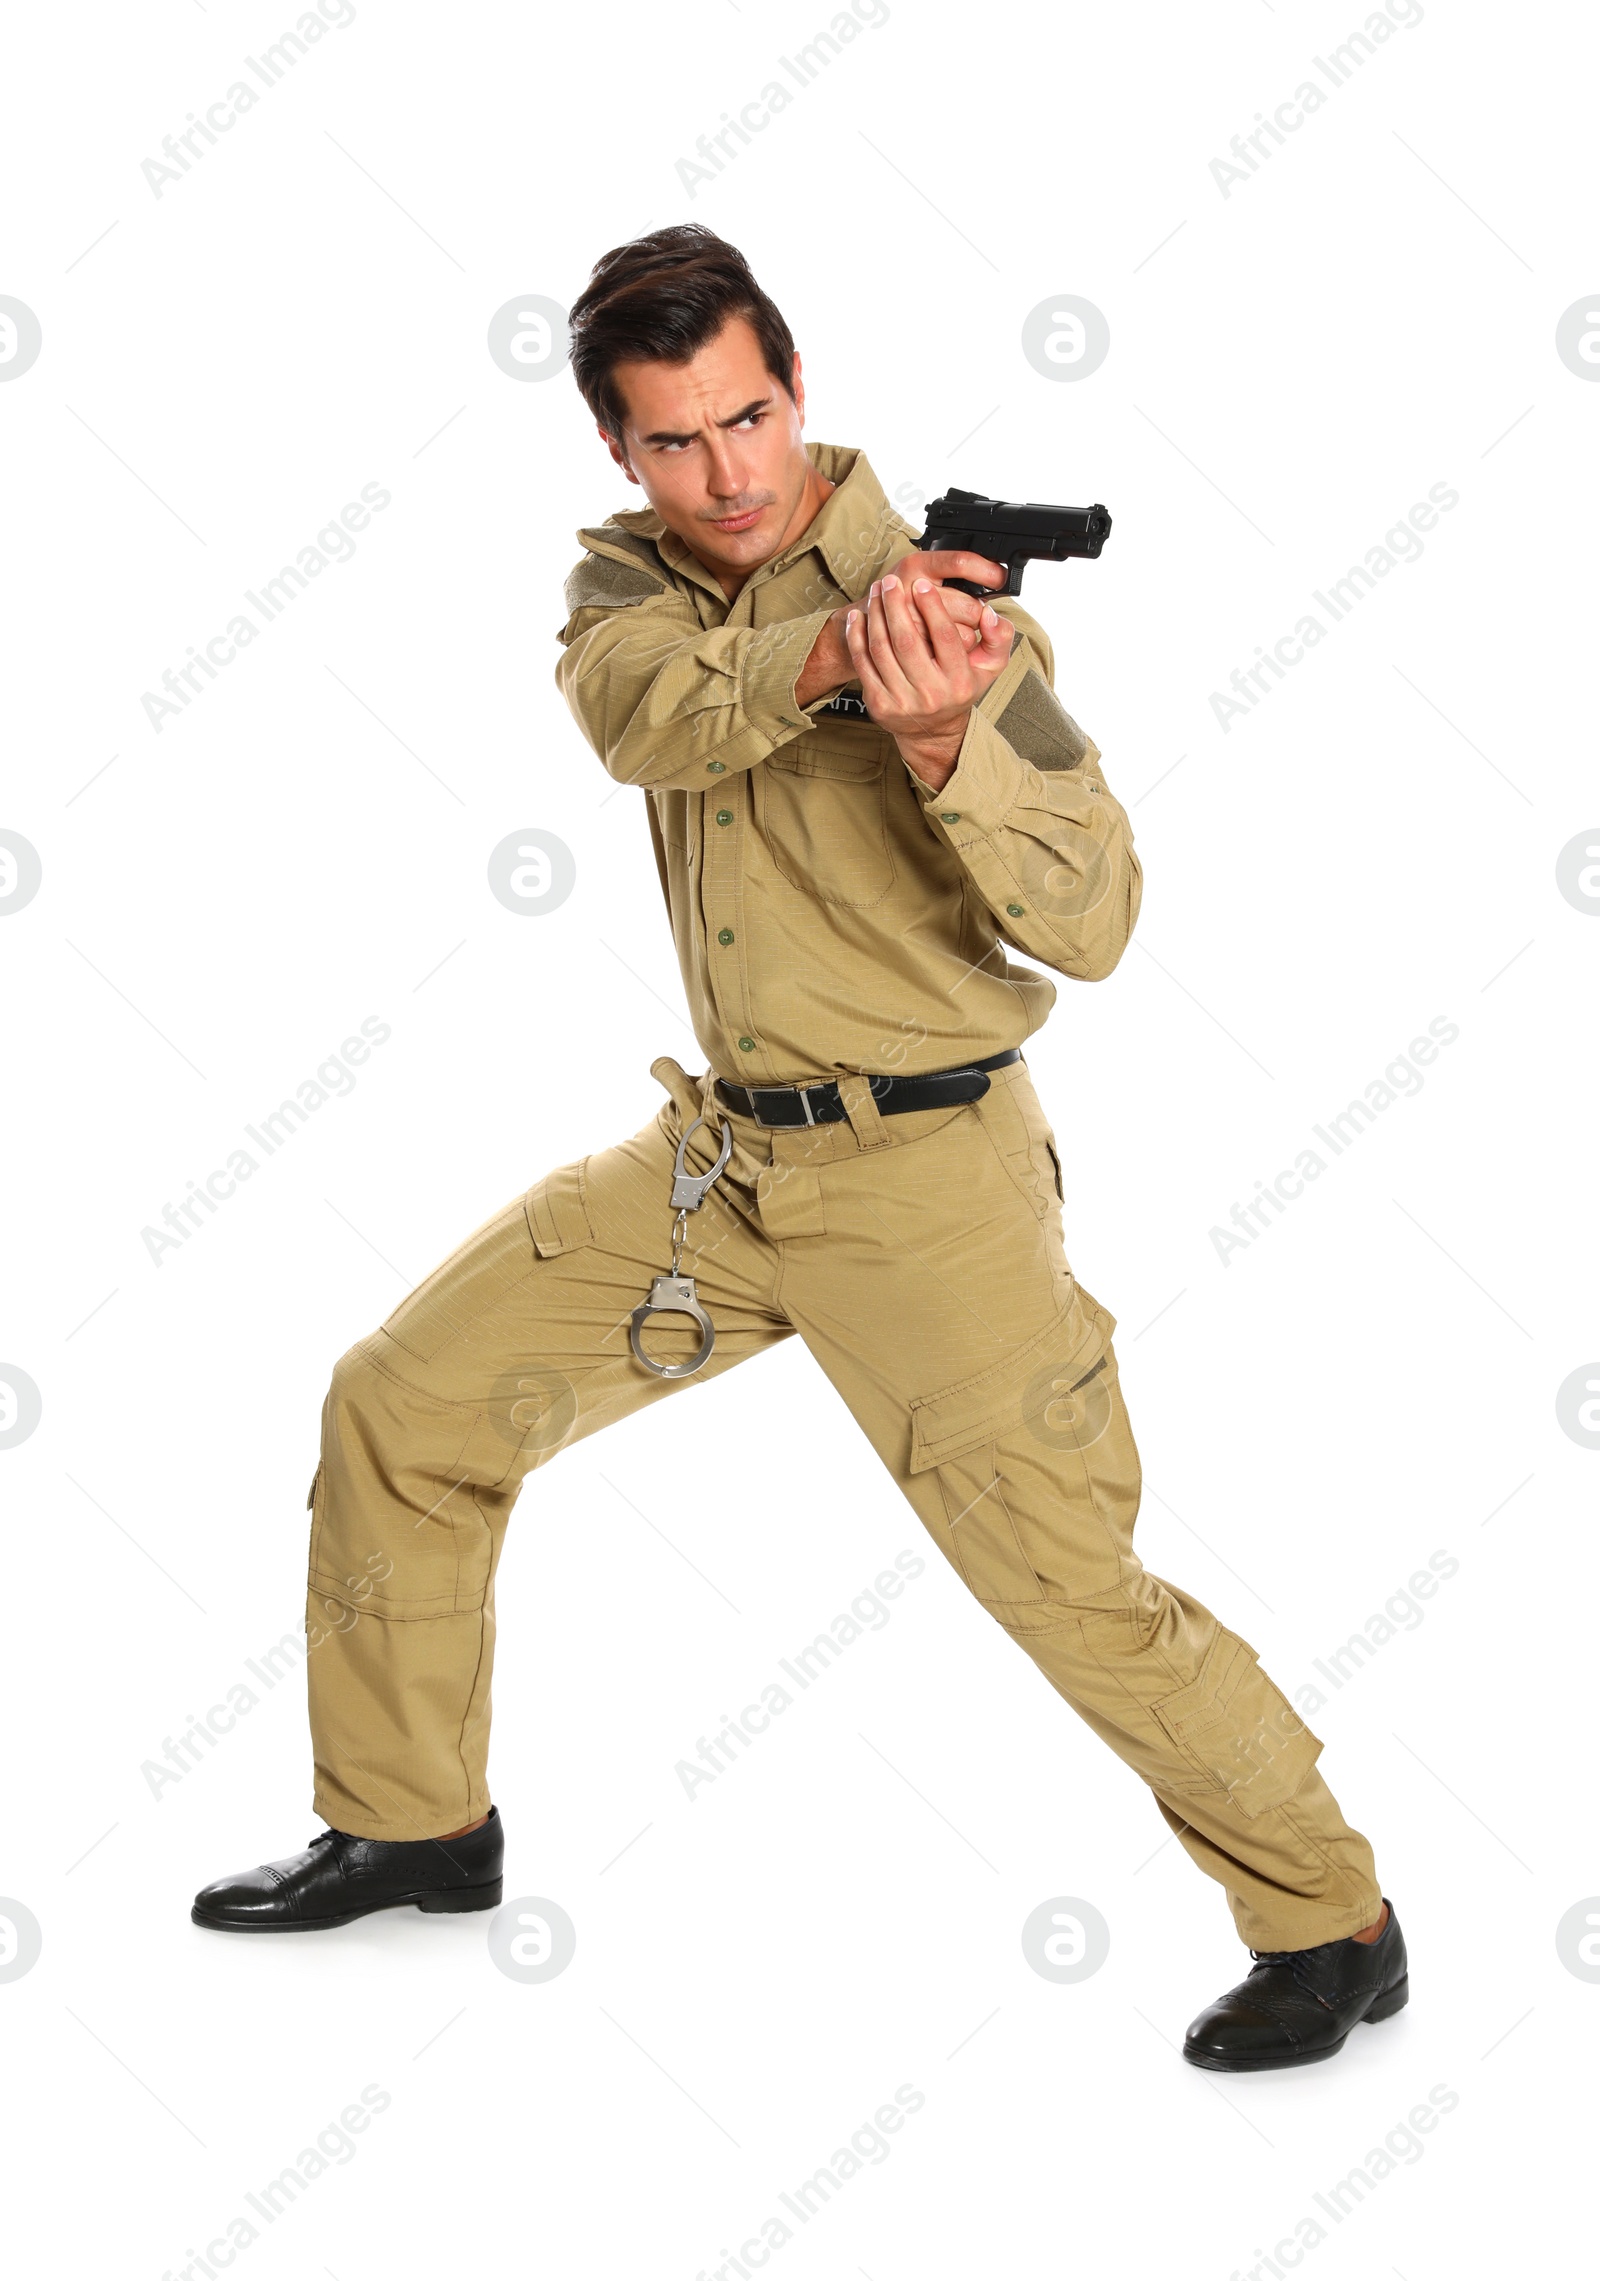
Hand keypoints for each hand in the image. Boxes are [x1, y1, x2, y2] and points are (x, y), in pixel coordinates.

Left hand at [795, 553, 1002, 709]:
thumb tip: (989, 613)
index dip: (933, 607)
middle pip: (907, 641)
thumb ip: (998, 636)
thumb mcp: (990, 667)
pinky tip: (859, 617)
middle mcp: (930, 694)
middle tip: (891, 581)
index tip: (922, 585)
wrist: (933, 730)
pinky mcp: (879, 704)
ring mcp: (902, 701)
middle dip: (896, 605)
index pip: (945, 637)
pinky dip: (857, 637)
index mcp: (958, 682)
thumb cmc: (960, 690)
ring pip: (881, 649)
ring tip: (876, 593)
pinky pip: (863, 663)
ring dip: (876, 615)